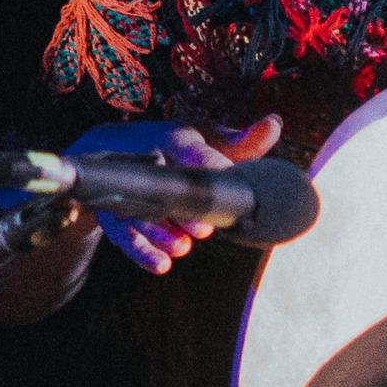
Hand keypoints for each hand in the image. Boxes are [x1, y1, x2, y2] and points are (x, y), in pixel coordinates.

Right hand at [73, 114, 282, 274]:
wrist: (114, 147)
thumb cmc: (176, 146)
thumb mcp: (208, 137)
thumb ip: (242, 140)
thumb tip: (275, 123)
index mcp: (175, 139)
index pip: (193, 151)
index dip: (210, 163)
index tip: (228, 178)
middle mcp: (148, 161)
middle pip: (165, 185)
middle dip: (185, 208)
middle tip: (206, 229)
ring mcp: (127, 188)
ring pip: (141, 212)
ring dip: (161, 232)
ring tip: (182, 247)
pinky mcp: (112, 212)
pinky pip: (123, 233)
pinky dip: (141, 251)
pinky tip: (161, 264)